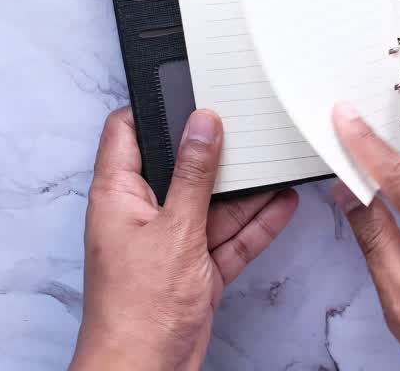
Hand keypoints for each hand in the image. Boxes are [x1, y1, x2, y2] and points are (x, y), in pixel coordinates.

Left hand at [71, 108, 298, 370]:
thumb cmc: (136, 311)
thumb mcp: (174, 229)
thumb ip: (193, 174)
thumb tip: (202, 124)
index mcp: (118, 195)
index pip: (127, 132)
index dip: (154, 107)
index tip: (187, 89)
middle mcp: (142, 214)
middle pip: (180, 167)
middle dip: (214, 151)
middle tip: (246, 125)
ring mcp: (171, 243)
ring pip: (212, 204)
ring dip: (245, 190)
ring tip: (277, 161)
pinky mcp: (195, 269)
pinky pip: (229, 238)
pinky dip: (255, 225)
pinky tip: (282, 204)